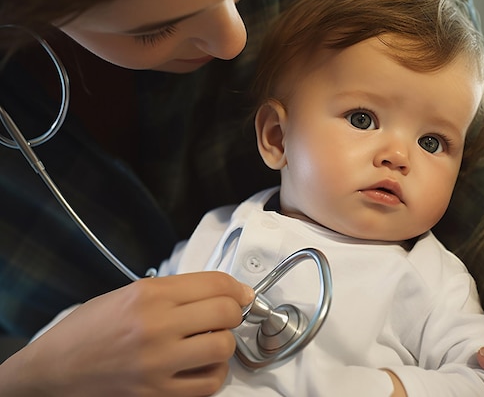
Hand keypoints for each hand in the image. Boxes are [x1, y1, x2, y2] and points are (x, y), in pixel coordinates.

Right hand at [0, 271, 253, 396]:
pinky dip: (213, 374)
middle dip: (233, 313)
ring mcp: (158, 363)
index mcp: (150, 295)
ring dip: (223, 344)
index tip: (242, 295)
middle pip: (226, 313)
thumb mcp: (128, 294)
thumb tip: (220, 292)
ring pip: (223, 348)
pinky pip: (209, 384)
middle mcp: (157, 326)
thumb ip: (174, 291)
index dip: (238, 288)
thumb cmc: (88, 329)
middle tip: (224, 317)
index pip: (215, 284)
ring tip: (209, 342)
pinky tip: (200, 366)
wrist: (53, 370)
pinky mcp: (158, 394)